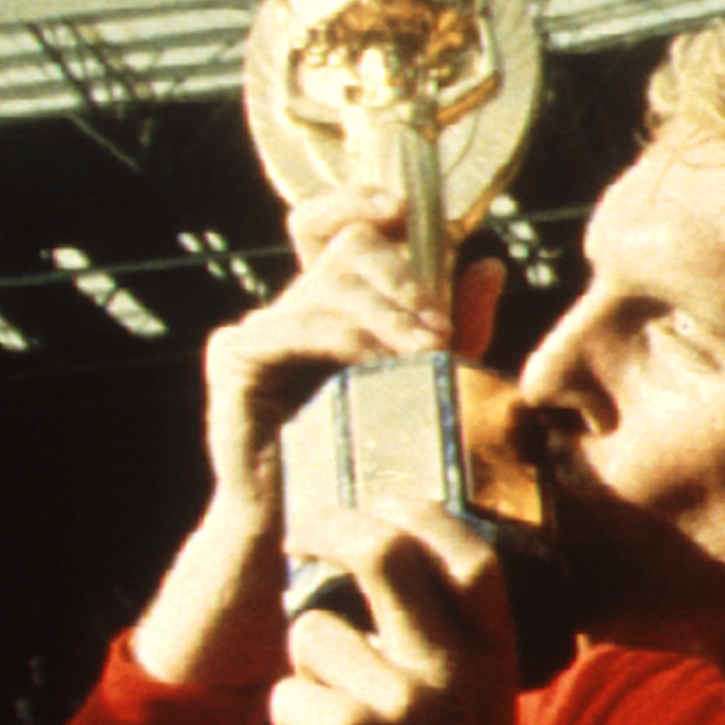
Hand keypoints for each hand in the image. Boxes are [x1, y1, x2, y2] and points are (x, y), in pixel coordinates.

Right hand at [201, 184, 510, 519]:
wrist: (313, 523)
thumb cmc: (373, 455)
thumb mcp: (431, 385)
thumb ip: (459, 327)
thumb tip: (489, 265)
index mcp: (337, 302)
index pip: (339, 225)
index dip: (362, 201)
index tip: (402, 210)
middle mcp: (295, 304)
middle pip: (348, 249)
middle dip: (402, 280)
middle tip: (437, 330)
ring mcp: (260, 326)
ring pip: (326, 286)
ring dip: (383, 314)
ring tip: (423, 352)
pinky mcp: (235, 357)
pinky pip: (289, 325)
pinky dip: (339, 337)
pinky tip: (371, 362)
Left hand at [273, 496, 522, 724]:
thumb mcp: (477, 713)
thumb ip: (448, 646)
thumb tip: (382, 564)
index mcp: (496, 660)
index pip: (466, 554)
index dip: (419, 515)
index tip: (380, 502)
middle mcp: (454, 670)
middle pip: (384, 555)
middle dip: (333, 527)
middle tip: (303, 532)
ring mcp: (399, 701)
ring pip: (312, 633)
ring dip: (306, 671)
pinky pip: (286, 691)